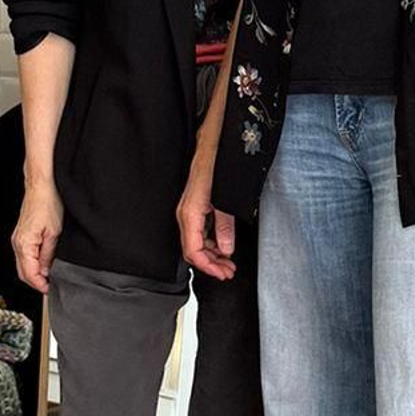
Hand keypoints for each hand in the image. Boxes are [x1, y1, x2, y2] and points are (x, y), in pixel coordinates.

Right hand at [12, 183, 63, 292]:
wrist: (41, 186)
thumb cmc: (48, 203)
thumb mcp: (54, 233)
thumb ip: (48, 256)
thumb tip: (46, 272)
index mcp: (24, 244)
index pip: (29, 274)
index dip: (40, 285)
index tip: (50, 290)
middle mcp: (17, 242)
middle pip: (23, 273)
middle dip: (36, 282)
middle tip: (51, 287)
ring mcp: (18, 239)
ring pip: (23, 265)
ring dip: (35, 274)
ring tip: (49, 277)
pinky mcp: (22, 235)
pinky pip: (24, 256)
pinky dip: (33, 264)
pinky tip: (43, 264)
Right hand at [178, 161, 236, 280]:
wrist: (213, 142)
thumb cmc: (217, 164)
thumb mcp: (227, 200)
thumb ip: (225, 227)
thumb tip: (227, 248)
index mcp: (190, 214)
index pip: (193, 251)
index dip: (208, 267)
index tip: (223, 273)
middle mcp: (186, 214)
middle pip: (193, 250)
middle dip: (211, 264)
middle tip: (228, 271)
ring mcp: (189, 210)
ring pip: (196, 242)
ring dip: (211, 255)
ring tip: (228, 262)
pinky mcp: (195, 206)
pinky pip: (199, 231)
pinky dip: (210, 242)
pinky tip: (222, 246)